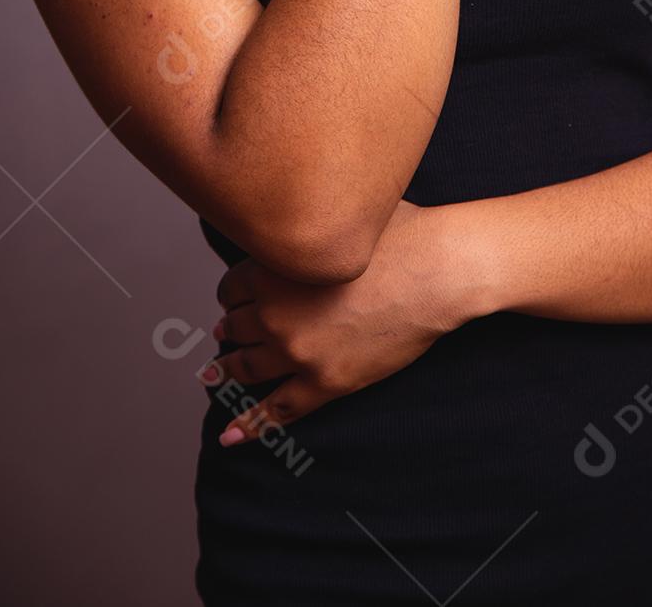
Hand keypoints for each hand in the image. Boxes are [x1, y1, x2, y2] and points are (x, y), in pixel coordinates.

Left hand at [199, 200, 491, 444]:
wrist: (434, 272)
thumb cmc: (399, 235)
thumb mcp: (340, 219)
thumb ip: (312, 226)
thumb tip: (305, 215)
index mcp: (274, 269)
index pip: (231, 286)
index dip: (233, 292)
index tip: (236, 297)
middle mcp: (276, 313)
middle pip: (235, 327)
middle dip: (230, 328)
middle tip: (225, 331)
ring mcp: (298, 352)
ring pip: (247, 368)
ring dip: (229, 369)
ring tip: (217, 372)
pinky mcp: (324, 382)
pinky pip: (276, 411)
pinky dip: (248, 425)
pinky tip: (230, 436)